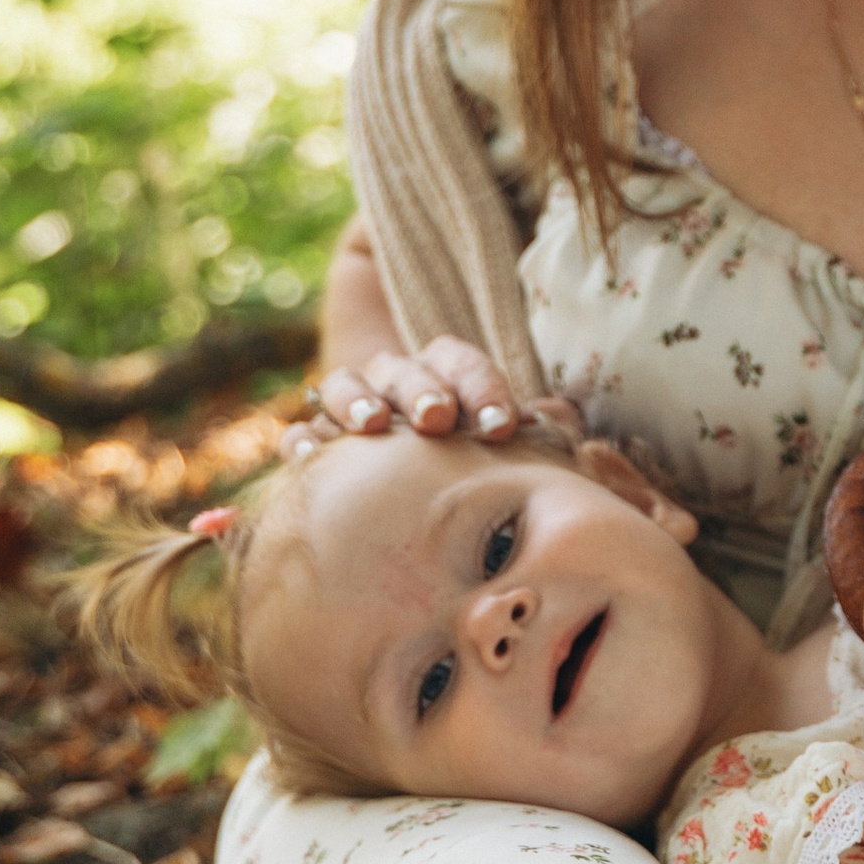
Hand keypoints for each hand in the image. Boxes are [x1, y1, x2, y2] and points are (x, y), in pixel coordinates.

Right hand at [291, 339, 554, 458]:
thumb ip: (541, 431)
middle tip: (439, 420)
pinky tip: (306, 459)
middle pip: (403, 368)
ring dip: (357, 400)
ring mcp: (351, 408)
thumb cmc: (475, 470)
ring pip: (344, 384)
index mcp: (445, 376)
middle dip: (423, 390)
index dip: (481, 387)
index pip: (460, 361)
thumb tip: (563, 417)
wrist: (410, 502)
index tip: (500, 427)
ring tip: (373, 426)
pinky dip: (301, 441)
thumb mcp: (509, 449)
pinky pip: (300, 434)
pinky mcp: (316, 443)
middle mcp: (395, 383)